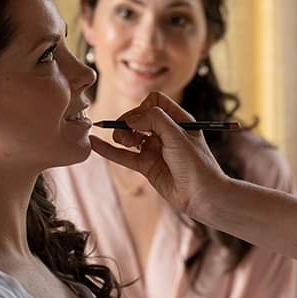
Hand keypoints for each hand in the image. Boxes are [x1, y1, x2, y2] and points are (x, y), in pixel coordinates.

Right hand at [89, 92, 228, 218]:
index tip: (141, 121)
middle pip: (138, 117)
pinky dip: (109, 150)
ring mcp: (155, 148)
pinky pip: (124, 155)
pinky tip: (94, 143)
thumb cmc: (196, 164)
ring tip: (125, 143)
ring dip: (122, 135)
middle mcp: (166, 131)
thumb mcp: (177, 136)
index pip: (154, 101)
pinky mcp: (147, 165)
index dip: (144, 107)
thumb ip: (154, 120)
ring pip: (130, 135)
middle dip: (129, 122)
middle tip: (129, 135)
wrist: (202, 196)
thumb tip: (130, 118)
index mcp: (178, 119)